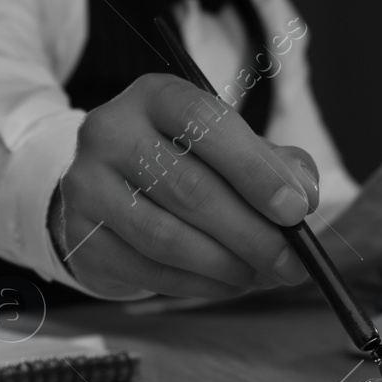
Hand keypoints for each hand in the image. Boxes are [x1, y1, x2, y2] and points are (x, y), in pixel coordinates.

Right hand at [49, 74, 319, 299]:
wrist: (110, 186)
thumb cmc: (184, 160)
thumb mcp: (230, 146)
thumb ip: (275, 162)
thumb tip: (303, 196)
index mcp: (155, 96)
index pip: (206, 125)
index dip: (255, 170)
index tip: (296, 211)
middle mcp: (110, 131)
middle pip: (189, 189)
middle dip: (252, 234)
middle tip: (291, 263)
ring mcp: (86, 183)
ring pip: (165, 237)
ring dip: (225, 265)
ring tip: (261, 276)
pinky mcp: (79, 233)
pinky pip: (145, 270)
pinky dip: (196, 285)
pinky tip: (227, 285)